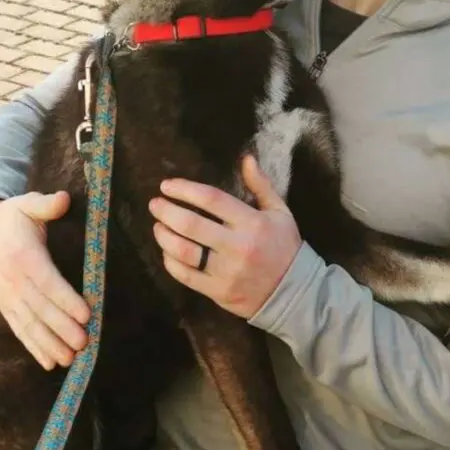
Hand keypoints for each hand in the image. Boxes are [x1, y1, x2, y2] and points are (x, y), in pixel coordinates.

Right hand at [0, 192, 90, 370]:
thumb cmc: (11, 217)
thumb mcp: (26, 204)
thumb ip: (45, 204)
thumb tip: (63, 199)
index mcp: (23, 256)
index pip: (48, 282)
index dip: (66, 300)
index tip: (86, 314)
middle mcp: (14, 281)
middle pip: (40, 309)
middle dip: (62, 328)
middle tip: (84, 343)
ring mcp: (7, 297)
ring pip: (29, 325)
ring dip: (49, 344)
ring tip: (69, 359)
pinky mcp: (5, 307)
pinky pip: (19, 330)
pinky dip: (34, 348)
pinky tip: (50, 363)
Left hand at [149, 155, 300, 318]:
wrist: (294, 292)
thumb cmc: (284, 246)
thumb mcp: (280, 212)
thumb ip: (261, 185)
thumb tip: (247, 158)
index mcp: (253, 223)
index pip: (212, 199)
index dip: (185, 189)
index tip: (167, 185)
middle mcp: (238, 246)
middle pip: (191, 224)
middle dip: (166, 211)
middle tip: (155, 204)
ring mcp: (226, 272)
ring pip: (184, 251)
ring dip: (164, 236)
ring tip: (158, 226)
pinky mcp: (218, 291)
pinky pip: (186, 275)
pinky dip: (170, 261)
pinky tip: (167, 251)